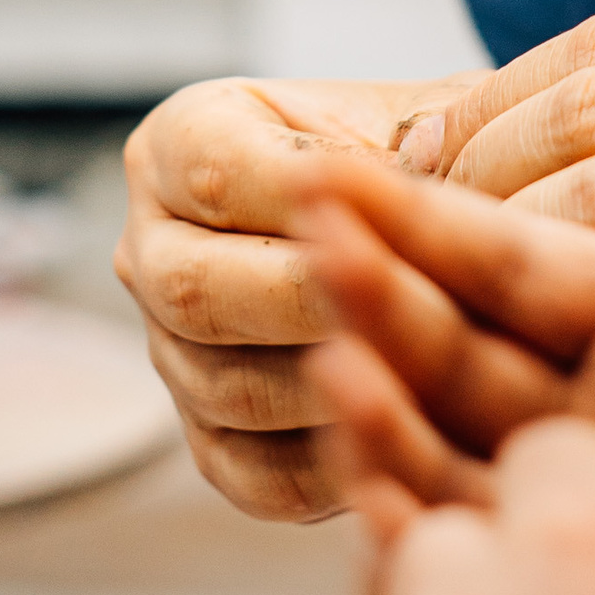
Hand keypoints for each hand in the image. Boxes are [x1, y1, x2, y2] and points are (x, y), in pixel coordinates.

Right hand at [114, 73, 476, 519]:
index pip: (216, 171)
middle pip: (198, 289)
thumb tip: (423, 151)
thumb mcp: (435, 118)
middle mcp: (155, 249)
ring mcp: (175, 354)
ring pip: (229, 388)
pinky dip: (334, 463)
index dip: (304, 195)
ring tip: (422, 376)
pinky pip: (259, 475)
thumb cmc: (434, 160)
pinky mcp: (217, 444)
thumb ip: (428, 132)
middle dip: (309, 299)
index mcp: (184, 142)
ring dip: (329, 386)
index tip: (394, 203)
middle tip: (408, 305)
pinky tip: (413, 442)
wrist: (439, 241)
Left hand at [420, 3, 594, 558]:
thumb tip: (546, 107)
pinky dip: (524, 370)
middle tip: (353, 235)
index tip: (399, 153)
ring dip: (464, 270)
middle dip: (444, 184)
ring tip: (391, 311)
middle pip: (572, 128)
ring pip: (579, 229)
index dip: (483, 104)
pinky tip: (467, 400)